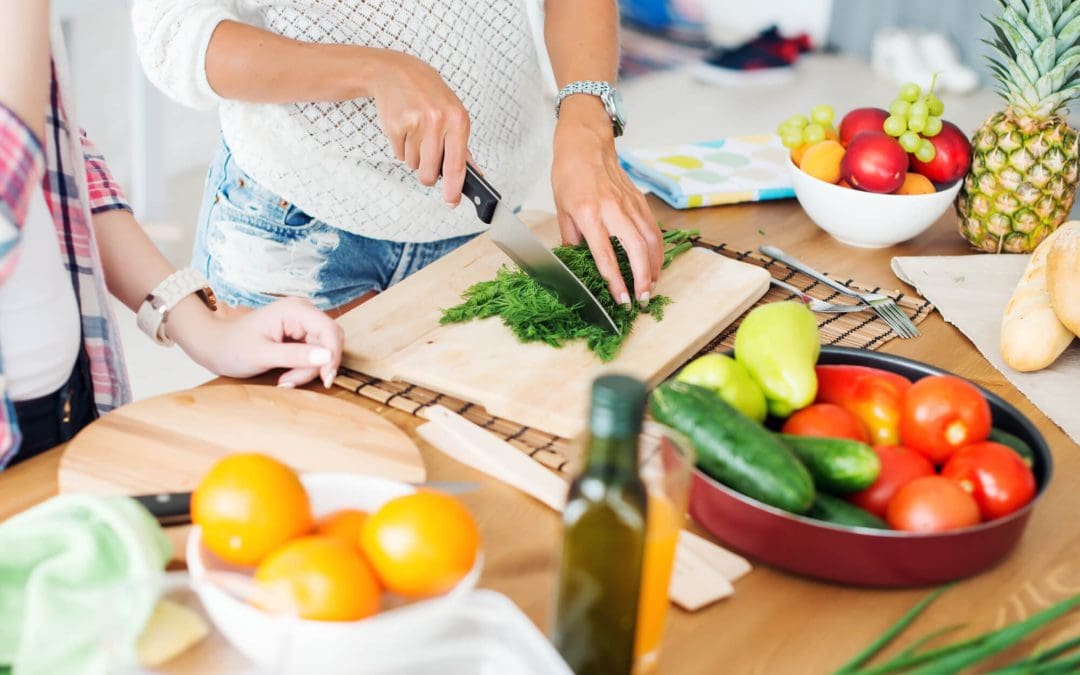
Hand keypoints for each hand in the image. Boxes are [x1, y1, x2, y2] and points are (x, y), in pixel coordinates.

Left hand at [170, 296, 343, 388]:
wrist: (215, 346)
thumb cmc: (232, 347)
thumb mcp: (262, 355)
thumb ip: (295, 356)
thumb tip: (327, 357)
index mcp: (294, 310)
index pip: (330, 331)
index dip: (333, 356)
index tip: (326, 379)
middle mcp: (302, 312)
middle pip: (329, 342)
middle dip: (316, 366)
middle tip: (291, 381)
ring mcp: (302, 323)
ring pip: (323, 351)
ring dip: (308, 370)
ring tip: (284, 380)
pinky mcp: (300, 334)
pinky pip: (315, 354)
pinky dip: (304, 368)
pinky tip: (286, 375)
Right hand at [369, 50, 471, 205]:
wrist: (398, 72)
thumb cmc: (430, 95)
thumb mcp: (454, 114)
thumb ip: (463, 147)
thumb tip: (474, 174)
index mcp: (458, 120)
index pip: (457, 165)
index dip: (454, 189)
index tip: (452, 202)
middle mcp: (438, 122)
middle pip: (430, 173)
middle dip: (428, 174)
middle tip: (428, 158)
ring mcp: (415, 124)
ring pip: (414, 165)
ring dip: (414, 157)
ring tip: (416, 134)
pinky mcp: (395, 126)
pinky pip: (399, 155)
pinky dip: (402, 148)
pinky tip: (405, 129)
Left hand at [551, 98, 661, 305]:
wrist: (586, 143)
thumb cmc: (569, 174)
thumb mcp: (561, 209)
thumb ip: (571, 239)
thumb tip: (577, 265)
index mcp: (588, 214)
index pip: (605, 255)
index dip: (615, 281)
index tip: (621, 300)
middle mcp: (612, 209)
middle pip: (635, 249)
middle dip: (642, 278)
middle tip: (643, 298)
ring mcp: (629, 204)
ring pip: (650, 240)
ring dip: (653, 267)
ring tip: (651, 286)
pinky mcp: (639, 200)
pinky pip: (653, 229)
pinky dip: (657, 250)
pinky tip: (655, 264)